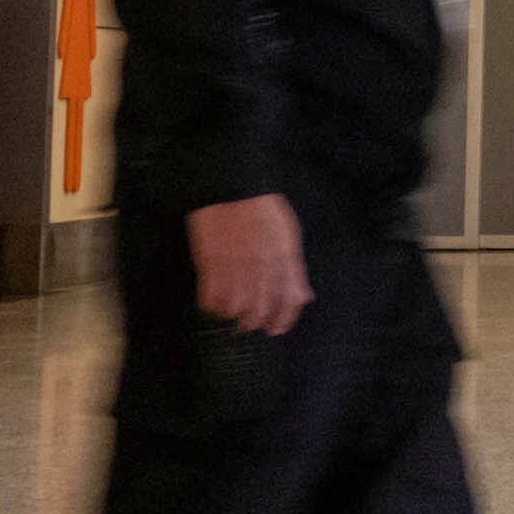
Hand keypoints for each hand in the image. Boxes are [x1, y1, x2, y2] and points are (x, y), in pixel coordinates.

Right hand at [188, 194, 311, 335]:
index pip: (288, 302)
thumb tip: (304, 297)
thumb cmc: (262, 209)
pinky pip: (210, 297)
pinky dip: (212, 306)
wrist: (232, 184)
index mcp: (284, 257)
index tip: (275, 329)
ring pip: (235, 309)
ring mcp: (235, 264)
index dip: (283, 321)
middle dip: (255, 322)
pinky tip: (213, 303)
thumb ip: (296, 270)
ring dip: (233, 316)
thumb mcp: (289, 235)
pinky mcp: (209, 262)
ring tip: (231, 313)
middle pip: (260, 310)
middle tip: (249, 322)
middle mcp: (261, 265)